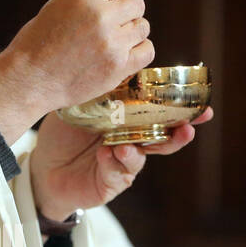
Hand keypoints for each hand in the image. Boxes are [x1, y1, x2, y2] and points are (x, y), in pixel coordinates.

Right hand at [0, 0, 152, 141]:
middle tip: (110, 26)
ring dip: (131, 34)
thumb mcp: (59, 6)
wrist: (28, 80)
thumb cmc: (37, 44)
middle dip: (126, 13)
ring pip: (143, 27)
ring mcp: (112, 43)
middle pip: (137, 4)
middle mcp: (101, 15)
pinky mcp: (118, 67)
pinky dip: (138, 52)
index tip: (116, 1)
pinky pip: (147, 51)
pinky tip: (121, 55)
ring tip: (111, 43)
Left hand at [29, 106, 213, 220]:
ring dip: (143, 149)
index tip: (202, 103)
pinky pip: (118, 171)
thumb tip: (120, 64)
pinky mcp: (111, 182)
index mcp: (131, 119)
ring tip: (133, 143)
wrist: (43, 165)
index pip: (161, 112)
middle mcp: (133, 140)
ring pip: (144, 156)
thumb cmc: (64, 132)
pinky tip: (109, 153)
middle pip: (163, 137)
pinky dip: (115, 162)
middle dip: (179, 133)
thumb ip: (103, 91)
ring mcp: (124, 163)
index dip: (183, 109)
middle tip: (188, 128)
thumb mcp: (81, 105)